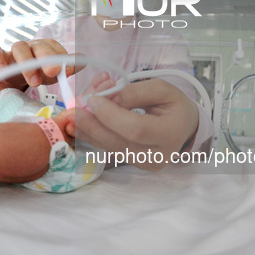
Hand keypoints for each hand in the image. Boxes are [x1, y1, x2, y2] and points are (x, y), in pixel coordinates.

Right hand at [0, 39, 82, 89]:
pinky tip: (3, 70)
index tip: (67, 70)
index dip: (62, 57)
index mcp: (48, 47)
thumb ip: (69, 67)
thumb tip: (83, 60)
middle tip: (52, 72)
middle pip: (39, 46)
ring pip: (19, 47)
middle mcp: (33, 46)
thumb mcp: (55, 73)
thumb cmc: (40, 73)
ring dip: (26, 62)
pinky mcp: (1, 57)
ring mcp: (16, 51)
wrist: (18, 79)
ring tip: (33, 81)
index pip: (56, 48)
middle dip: (46, 59)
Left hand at [70, 77, 199, 170]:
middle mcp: (159, 155)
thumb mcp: (162, 89)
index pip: (136, 128)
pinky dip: (93, 136)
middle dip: (92, 126)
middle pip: (119, 143)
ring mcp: (145, 164)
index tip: (93, 99)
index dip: (111, 115)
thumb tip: (108, 98)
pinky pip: (109, 150)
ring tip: (70, 117)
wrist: (184, 126)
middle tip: (72, 111)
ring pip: (110, 149)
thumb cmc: (174, 104)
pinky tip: (78, 125)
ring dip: (88, 132)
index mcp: (171, 133)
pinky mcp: (133, 164)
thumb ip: (136, 92)